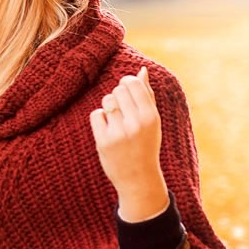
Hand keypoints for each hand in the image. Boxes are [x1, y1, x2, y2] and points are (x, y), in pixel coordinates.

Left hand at [90, 67, 169, 222]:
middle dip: (118, 96)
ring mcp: (119, 133)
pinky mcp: (104, 141)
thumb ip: (147, 95)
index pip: (133, 84)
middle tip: (123, 111)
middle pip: (118, 90)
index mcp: (151, 117)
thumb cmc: (146, 144)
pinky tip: (107, 129)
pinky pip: (96, 114)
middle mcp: (136, 123)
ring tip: (116, 120)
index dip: (127, 82)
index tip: (126, 89)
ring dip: (109, 107)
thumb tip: (142, 70)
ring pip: (106, 101)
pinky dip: (100, 119)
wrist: (138, 177)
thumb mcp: (153, 121)